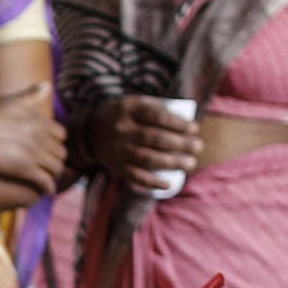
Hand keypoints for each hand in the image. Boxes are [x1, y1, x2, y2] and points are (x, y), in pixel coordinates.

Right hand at [0, 84, 65, 194]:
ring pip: (57, 168)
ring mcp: (35, 154)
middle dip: (55, 159)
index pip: (61, 135)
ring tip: (46, 177)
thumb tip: (47, 85)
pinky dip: (48, 188)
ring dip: (53, 173)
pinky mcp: (26, 170)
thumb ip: (31, 95)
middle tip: (47, 165)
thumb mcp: (11, 101)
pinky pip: (46, 182)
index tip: (48, 148)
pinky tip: (46, 190)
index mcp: (40, 121)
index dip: (55, 142)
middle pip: (61, 152)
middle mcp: (42, 137)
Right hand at [85, 96, 201, 193]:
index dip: (178, 123)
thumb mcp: (134, 103)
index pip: (156, 116)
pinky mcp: (116, 166)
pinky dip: (153, 183)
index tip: (194, 128)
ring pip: (147, 158)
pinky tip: (169, 184)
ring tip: (190, 163)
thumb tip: (186, 118)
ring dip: (172, 163)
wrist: (89, 131)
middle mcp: (121, 130)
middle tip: (198, 146)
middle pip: (154, 138)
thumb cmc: (123, 115)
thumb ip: (156, 107)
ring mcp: (118, 150)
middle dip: (180, 144)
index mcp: (128, 110)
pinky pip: (135, 177)